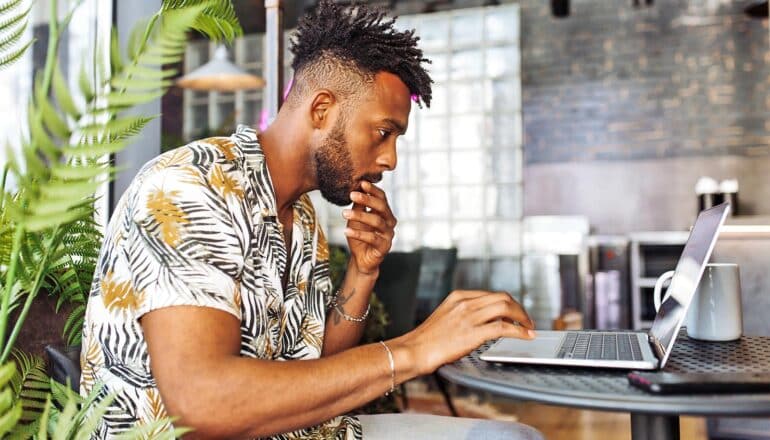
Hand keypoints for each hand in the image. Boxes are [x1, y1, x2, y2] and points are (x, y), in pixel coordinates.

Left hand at [342, 181, 395, 275]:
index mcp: (385, 213)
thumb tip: (355, 188)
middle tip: (352, 194)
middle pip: (381, 207)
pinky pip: (372, 238)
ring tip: (344, 213)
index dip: (373, 190)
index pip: (382, 198)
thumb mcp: (356, 219)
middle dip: (367, 199)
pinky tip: (346, 231)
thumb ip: (358, 206)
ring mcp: (389, 235)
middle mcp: (390, 222)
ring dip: (359, 216)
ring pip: (376, 222)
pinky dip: (358, 234)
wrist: (361, 259)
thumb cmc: (360, 236)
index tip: (361, 183)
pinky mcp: (384, 247)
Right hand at [397, 290, 535, 374]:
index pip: (492, 294)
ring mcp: (469, 316)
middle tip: (526, 320)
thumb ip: (463, 314)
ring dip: (522, 317)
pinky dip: (519, 331)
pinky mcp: (472, 332)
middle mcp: (465, 303)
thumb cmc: (428, 340)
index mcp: (458, 296)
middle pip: (502, 297)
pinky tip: (526, 336)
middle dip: (519, 309)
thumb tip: (483, 320)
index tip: (515, 313)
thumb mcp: (445, 317)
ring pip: (506, 307)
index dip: (508, 304)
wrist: (414, 350)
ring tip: (528, 327)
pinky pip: (503, 327)